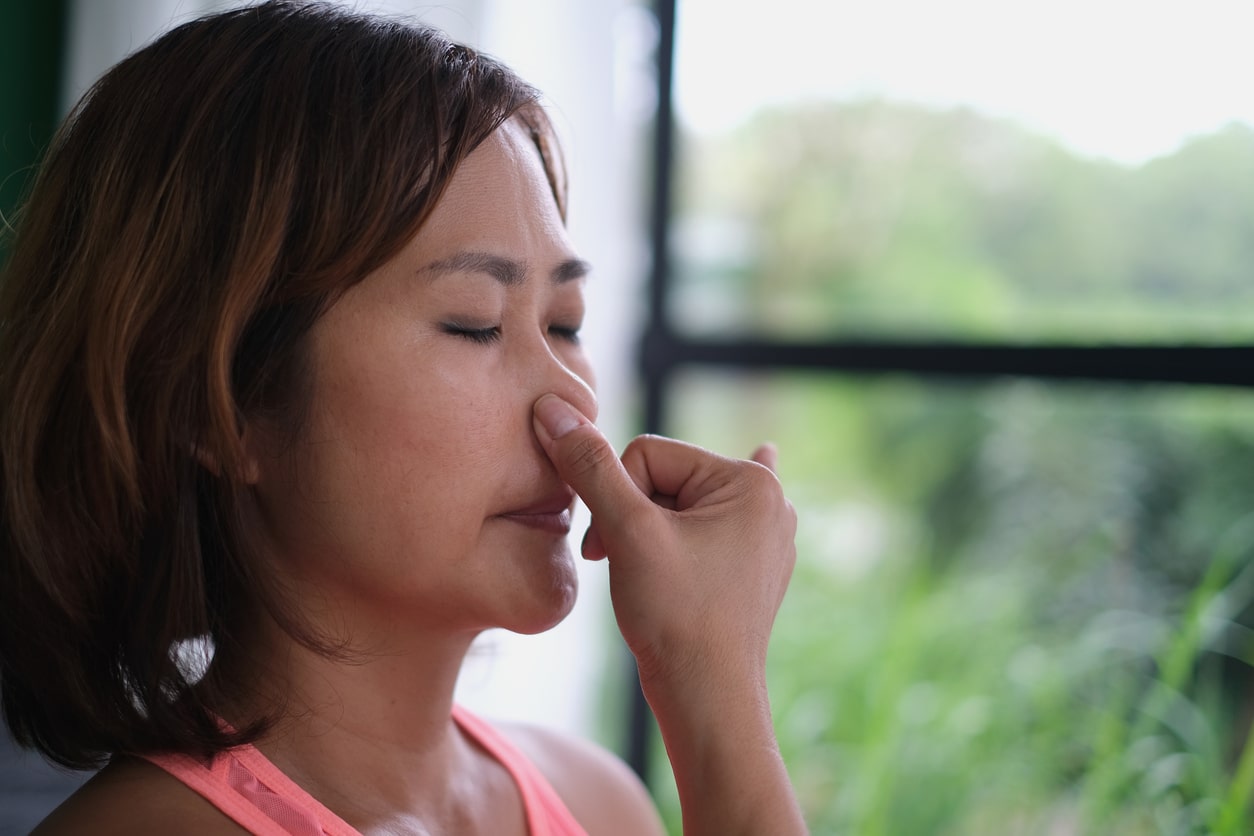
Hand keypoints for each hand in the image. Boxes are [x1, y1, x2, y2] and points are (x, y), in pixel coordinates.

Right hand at [531, 394, 796, 696]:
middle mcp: (768, 501)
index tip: (607, 547)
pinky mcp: (751, 565)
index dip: (614, 495)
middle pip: (663, 479)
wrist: (707, 700)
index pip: (648, 452)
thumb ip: (589, 466)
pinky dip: (710, 510)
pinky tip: (768, 451)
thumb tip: (552, 408)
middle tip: (621, 564)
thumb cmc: (675, 616)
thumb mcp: (627, 531)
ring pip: (676, 508)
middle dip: (630, 517)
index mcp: (750, 481)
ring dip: (647, 534)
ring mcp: (764, 535)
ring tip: (649, 576)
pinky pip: (714, 524)